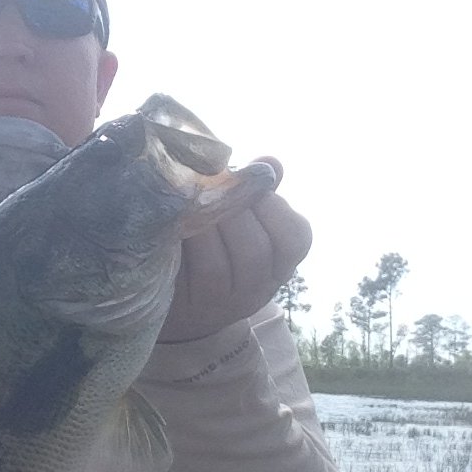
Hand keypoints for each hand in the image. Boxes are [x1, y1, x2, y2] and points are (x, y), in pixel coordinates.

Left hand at [158, 158, 311, 343]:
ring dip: (203, 226)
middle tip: (213, 187)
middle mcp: (257, 289)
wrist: (178, 297)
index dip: (275, 208)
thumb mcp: (240, 221)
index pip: (296, 238)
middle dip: (232, 212)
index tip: (252, 187)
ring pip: (220, 265)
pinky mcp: (191, 308)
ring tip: (191, 201)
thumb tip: (271, 162)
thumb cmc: (214, 246)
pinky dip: (186, 244)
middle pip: (256, 251)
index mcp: (279, 263)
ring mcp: (223, 304)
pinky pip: (191, 275)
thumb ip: (257, 193)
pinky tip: (175, 223)